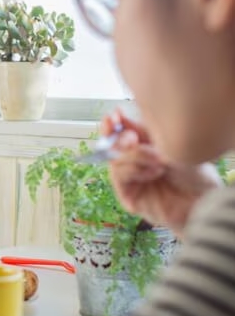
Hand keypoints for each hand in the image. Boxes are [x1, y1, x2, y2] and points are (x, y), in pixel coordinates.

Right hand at [102, 109, 221, 236]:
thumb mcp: (167, 144)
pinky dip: (135, 171)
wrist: (203, 199)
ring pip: (116, 160)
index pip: (119, 134)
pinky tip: (155, 173)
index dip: (112, 125)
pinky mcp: (128, 195)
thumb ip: (142, 131)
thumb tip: (119, 116)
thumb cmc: (193, 173)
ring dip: (136, 157)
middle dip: (120, 139)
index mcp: (144, 148)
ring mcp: (130, 180)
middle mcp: (135, 163)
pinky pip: (119, 177)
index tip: (113, 116)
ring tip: (158, 161)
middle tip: (133, 139)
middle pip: (112, 146)